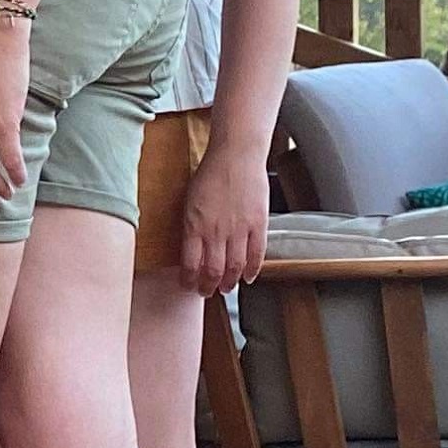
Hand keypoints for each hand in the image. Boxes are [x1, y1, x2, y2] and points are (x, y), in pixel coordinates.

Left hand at [179, 146, 267, 293]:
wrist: (236, 155)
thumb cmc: (210, 174)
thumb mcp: (189, 200)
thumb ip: (191, 226)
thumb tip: (190, 250)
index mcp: (194, 225)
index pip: (190, 264)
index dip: (189, 280)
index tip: (188, 285)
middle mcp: (216, 231)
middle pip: (213, 271)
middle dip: (208, 287)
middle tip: (207, 292)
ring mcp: (239, 229)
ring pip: (234, 267)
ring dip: (229, 282)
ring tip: (226, 288)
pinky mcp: (258, 225)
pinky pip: (256, 255)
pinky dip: (252, 270)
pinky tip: (248, 277)